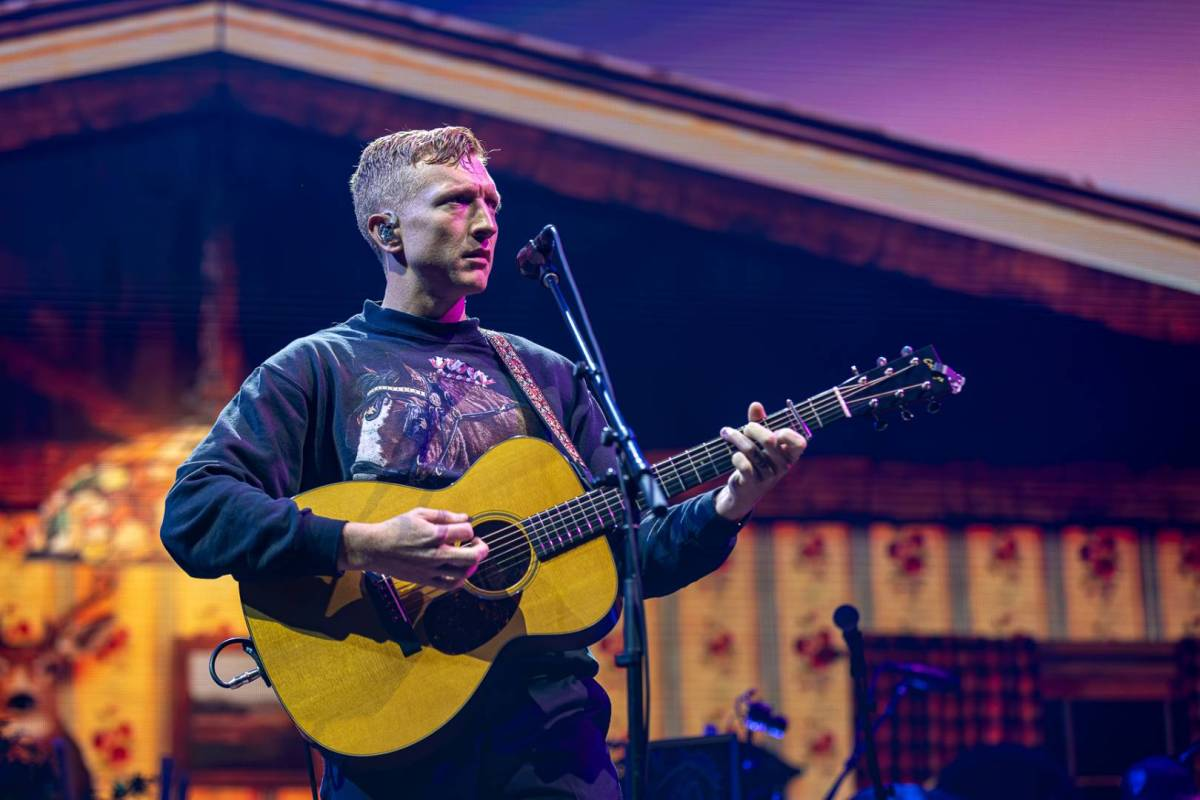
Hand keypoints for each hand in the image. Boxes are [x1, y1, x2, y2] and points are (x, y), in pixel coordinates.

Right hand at [338, 507, 488, 589]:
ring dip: (472, 563)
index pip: (467, 532)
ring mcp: (431, 570)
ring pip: (464, 572)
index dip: (468, 528)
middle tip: (478, 543)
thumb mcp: (419, 513)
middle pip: (472, 556)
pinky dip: (460, 579)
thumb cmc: (396, 528)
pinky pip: (450, 585)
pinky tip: (458, 570)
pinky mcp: (426, 580)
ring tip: (467, 555)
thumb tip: (465, 517)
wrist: (375, 549)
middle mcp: (436, 554)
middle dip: (482, 548)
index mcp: (435, 534)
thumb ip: (444, 515)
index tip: (462, 528)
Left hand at [714, 401, 806, 520]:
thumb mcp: (759, 441)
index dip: (787, 433)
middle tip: (744, 428)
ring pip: (751, 449)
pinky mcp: (752, 483)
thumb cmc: (756, 460)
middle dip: (752, 428)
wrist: (744, 491)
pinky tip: (733, 455)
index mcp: (790, 456)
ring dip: (736, 437)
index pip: (800, 443)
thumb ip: (759, 422)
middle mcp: (782, 467)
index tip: (774, 430)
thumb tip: (756, 405)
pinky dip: (735, 456)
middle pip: (769, 439)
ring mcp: (768, 476)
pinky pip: (743, 464)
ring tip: (727, 432)